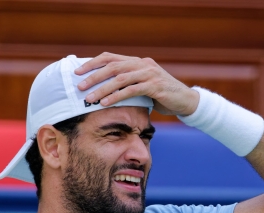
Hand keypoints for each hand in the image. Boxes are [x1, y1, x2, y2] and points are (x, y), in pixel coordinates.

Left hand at [75, 52, 199, 115]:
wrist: (186, 101)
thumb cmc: (161, 96)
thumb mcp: (142, 87)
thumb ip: (128, 84)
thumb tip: (104, 90)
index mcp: (137, 62)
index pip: (110, 58)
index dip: (92, 63)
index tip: (78, 72)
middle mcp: (143, 64)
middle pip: (113, 66)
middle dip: (93, 76)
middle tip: (79, 86)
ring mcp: (150, 74)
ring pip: (120, 78)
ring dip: (102, 88)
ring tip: (89, 98)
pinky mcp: (155, 86)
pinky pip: (132, 90)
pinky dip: (117, 96)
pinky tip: (106, 103)